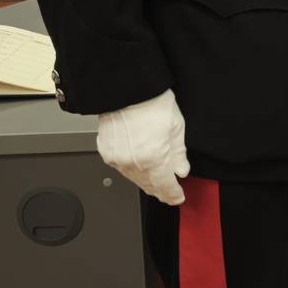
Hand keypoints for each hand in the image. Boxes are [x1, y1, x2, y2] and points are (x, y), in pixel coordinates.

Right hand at [96, 89, 189, 205]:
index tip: (178, 197)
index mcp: (154, 159)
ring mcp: (117, 159)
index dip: (173, 195)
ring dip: (146, 181)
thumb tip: (181, 170)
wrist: (126, 90)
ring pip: (134, 179)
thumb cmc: (151, 103)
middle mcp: (133, 162)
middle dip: (160, 189)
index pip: (165, 187)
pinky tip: (140, 166)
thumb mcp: (177, 127)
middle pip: (148, 185)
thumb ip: (179, 154)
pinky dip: (133, 170)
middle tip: (169, 191)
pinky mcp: (106, 152)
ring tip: (157, 180)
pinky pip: (122, 168)